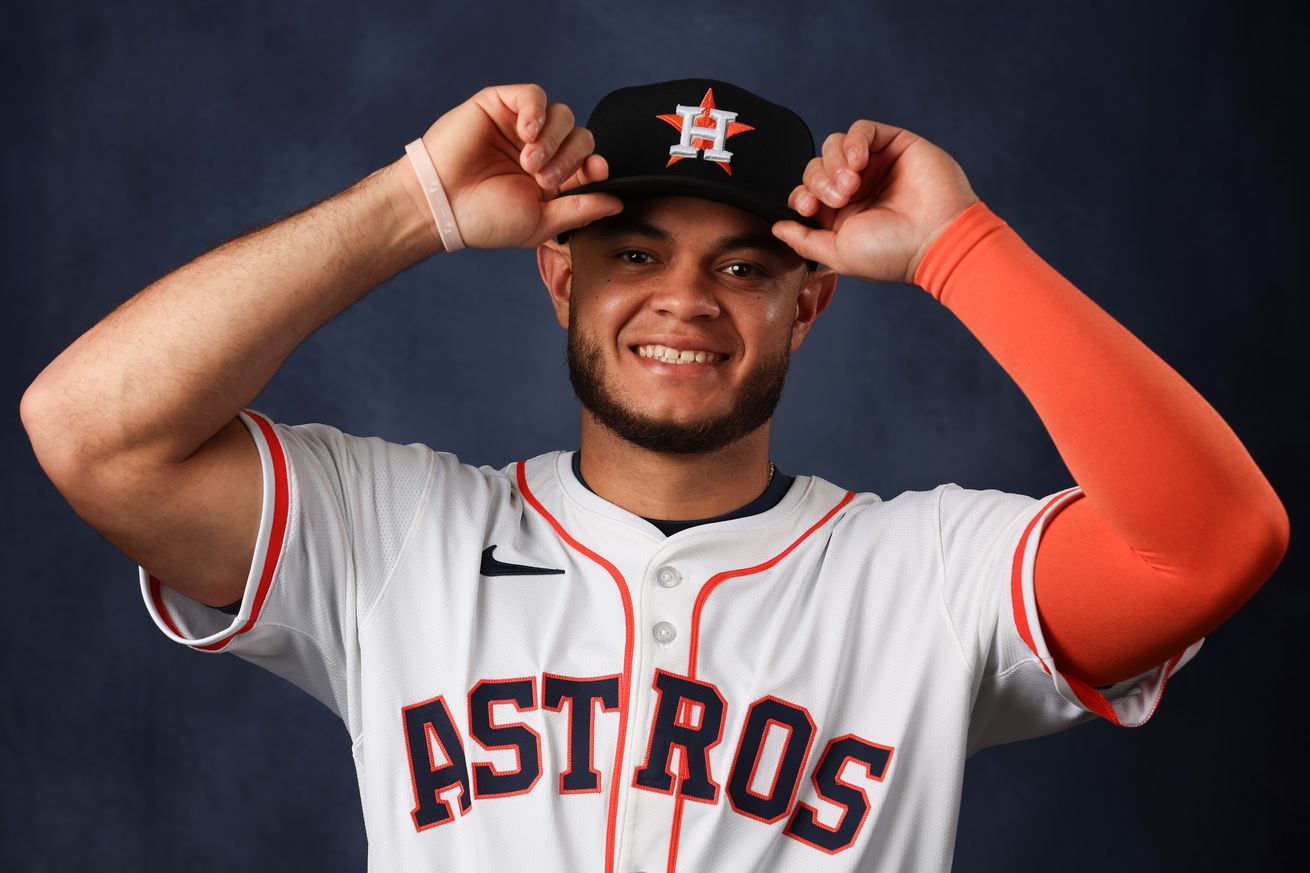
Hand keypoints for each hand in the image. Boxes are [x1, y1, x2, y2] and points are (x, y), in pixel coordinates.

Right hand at [397, 84, 622, 250]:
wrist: (442, 204)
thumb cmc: (485, 219)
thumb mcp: (541, 222)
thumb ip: (580, 210)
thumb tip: (617, 203)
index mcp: (552, 178)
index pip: (589, 161)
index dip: (597, 164)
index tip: (596, 171)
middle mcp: (540, 149)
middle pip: (580, 136)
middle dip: (571, 158)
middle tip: (544, 177)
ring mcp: (520, 126)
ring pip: (562, 115)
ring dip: (554, 140)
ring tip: (530, 162)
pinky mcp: (500, 105)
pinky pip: (534, 95)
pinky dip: (537, 112)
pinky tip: (526, 133)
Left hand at [771, 119, 979, 285]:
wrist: (936, 239)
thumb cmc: (892, 253)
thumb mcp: (837, 254)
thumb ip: (804, 241)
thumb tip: (777, 228)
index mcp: (841, 215)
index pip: (805, 191)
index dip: (801, 194)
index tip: (809, 207)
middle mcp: (856, 188)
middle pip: (816, 166)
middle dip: (819, 180)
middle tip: (839, 197)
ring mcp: (874, 165)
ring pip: (834, 145)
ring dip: (834, 162)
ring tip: (852, 183)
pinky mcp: (894, 145)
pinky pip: (861, 129)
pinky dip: (854, 141)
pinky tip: (860, 161)